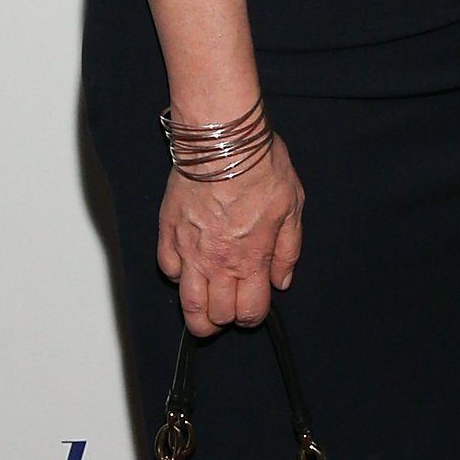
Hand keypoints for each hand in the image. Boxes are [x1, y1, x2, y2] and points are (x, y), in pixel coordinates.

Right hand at [157, 135, 304, 334]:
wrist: (222, 140)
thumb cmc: (261, 167)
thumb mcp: (292, 207)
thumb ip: (287, 250)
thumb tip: (281, 281)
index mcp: (250, 259)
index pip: (249, 311)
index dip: (253, 317)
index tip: (255, 307)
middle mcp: (217, 263)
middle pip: (215, 316)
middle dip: (225, 319)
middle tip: (230, 306)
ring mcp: (188, 250)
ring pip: (186, 303)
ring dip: (197, 314)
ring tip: (206, 308)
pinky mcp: (168, 232)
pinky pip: (168, 269)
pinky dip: (178, 275)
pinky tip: (189, 268)